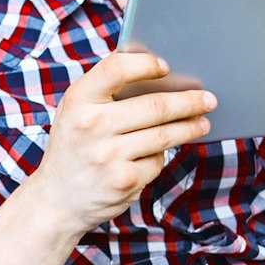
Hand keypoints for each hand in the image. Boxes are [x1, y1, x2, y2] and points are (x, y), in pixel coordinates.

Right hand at [26, 51, 214, 236]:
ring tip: (202, 123)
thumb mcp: (75, 113)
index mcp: (77, 100)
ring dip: (190, 127)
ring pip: (164, 135)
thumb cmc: (74, 148)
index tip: (166, 67)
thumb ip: (104, 93)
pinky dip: (160, 157)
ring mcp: (108, 155)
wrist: (56, 200)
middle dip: (188, 101)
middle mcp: (91, 125)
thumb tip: (160, 78)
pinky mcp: (124, 180)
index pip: (117, 69)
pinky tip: (158, 154)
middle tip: (208, 99)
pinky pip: (157, 161)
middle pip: (154, 105)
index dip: (146, 64)